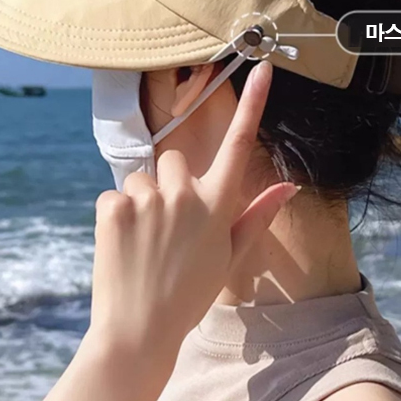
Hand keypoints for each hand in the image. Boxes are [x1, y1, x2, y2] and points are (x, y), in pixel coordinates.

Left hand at [85, 60, 298, 362]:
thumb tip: (289, 185)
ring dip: (139, 204)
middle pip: (174, 161)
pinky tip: (121, 249)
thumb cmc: (188, 296)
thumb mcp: (229, 257)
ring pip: (140, 180)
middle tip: (165, 231)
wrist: (138, 333)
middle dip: (168, 185)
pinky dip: (113, 218)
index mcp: (216, 206)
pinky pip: (112, 196)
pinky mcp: (112, 207)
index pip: (240, 144)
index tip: (262, 67)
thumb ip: (258, 216)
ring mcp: (147, 200)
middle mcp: (184, 195)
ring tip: (142, 246)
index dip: (253, 104)